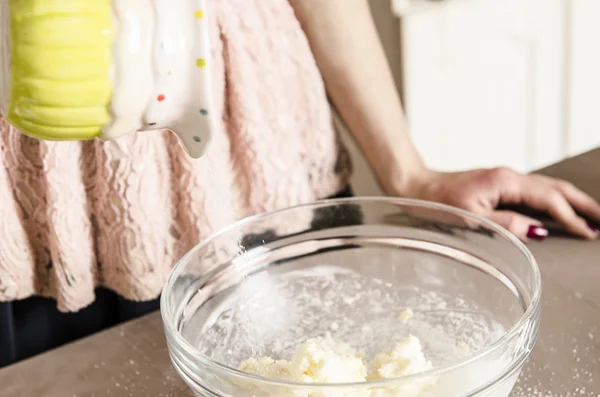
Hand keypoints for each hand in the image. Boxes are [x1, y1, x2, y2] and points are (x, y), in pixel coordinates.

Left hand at [396, 167, 599, 240]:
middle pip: (555, 187)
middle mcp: (509, 176)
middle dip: (581, 203)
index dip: (570, 217)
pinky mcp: (498, 182)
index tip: (588, 233)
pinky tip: (557, 207)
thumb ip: (506, 224)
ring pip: (546, 186)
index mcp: (505, 182)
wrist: (416, 186)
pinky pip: (534, 189)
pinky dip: (552, 197)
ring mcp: (504, 177)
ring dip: (569, 199)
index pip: (548, 199)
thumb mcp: (471, 218)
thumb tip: (537, 231)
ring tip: (589, 214)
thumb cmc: (437, 202)